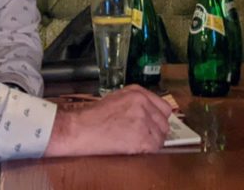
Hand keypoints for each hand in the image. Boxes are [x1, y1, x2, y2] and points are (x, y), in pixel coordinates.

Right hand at [44, 84, 172, 156]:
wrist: (79, 129)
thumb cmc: (93, 117)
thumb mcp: (117, 99)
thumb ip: (136, 102)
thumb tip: (150, 114)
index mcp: (138, 92)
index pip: (163, 107)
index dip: (158, 119)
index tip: (154, 126)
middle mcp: (143, 102)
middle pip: (164, 122)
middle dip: (156, 131)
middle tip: (144, 137)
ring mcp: (143, 119)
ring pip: (161, 136)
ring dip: (152, 142)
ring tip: (137, 144)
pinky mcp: (141, 136)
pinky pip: (155, 147)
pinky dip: (148, 151)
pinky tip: (136, 149)